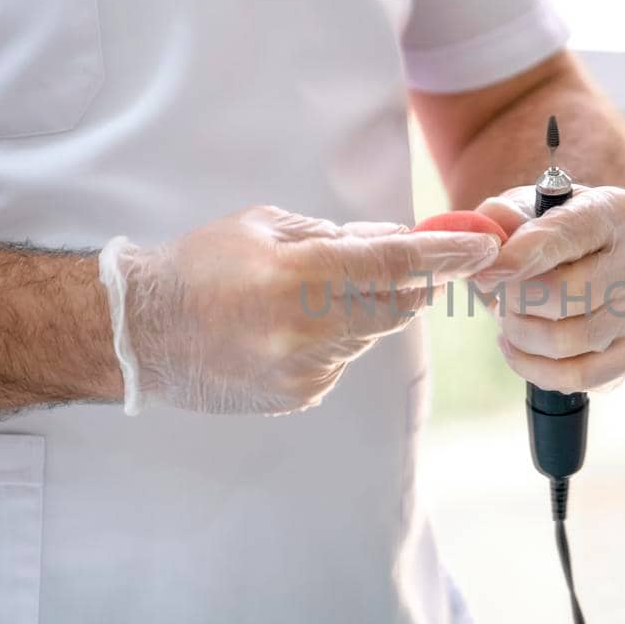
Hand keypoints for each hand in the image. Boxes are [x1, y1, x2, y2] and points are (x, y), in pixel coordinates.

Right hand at [98, 206, 499, 414]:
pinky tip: (285, 329)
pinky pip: (341, 360)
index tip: (483, 247)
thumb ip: (337, 237)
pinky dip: (332, 339)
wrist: (141, 332)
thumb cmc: (200, 265)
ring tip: (302, 296)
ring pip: (369, 334)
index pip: (394, 265)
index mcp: (296, 276)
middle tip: (406, 263)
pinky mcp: (300, 396)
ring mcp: (304, 370)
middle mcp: (306, 330)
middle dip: (409, 283)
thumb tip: (397, 240)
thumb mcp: (267, 228)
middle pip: (397, 306)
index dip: (445, 256)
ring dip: (358, 310)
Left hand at [473, 185, 624, 391]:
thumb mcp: (520, 207)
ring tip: (509, 315)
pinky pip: (578, 377)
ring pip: (565, 341)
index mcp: (615, 210)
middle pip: (561, 295)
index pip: (565, 236)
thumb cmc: (546, 229)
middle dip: (513, 299)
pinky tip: (517, 347)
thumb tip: (495, 251)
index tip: (485, 272)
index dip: (518, 258)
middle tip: (500, 292)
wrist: (582, 256)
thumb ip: (500, 218)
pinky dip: (533, 368)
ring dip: (519, 334)